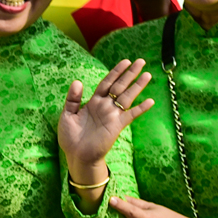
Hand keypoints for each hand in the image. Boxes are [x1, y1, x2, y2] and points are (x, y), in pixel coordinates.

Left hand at [58, 57, 153, 173]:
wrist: (76, 155)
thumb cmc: (71, 136)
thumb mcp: (67, 114)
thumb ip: (73, 98)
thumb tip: (78, 81)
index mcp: (93, 102)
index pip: (107, 83)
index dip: (116, 72)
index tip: (125, 61)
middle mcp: (105, 106)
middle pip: (120, 86)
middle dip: (130, 74)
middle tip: (142, 61)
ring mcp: (112, 115)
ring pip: (127, 97)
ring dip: (137, 86)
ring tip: (148, 75)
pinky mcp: (117, 126)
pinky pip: (130, 115)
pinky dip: (140, 108)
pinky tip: (150, 101)